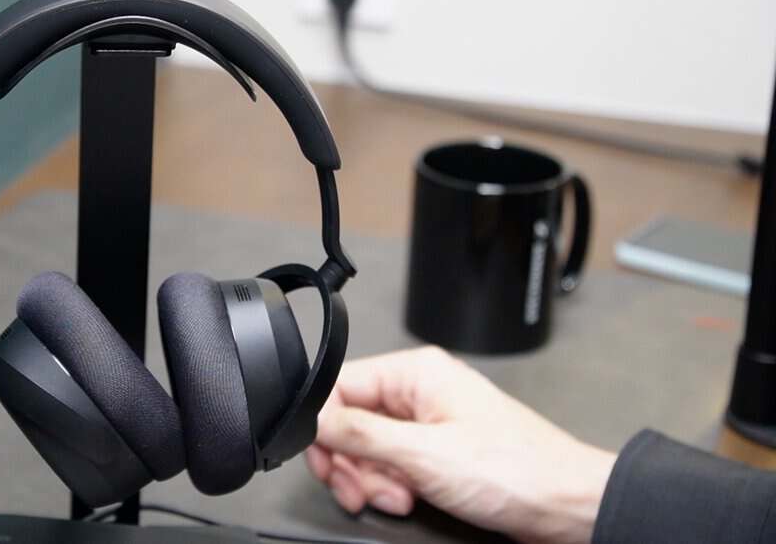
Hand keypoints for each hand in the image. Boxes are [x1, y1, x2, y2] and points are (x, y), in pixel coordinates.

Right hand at [306, 346, 615, 543]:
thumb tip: (314, 418)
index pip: (340, 387)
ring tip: (396, 498)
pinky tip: (408, 499)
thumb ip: (361, 435)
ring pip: (368, 448)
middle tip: (360, 490)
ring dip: (371, 480)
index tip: (327, 462)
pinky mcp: (436, 453)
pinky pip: (392, 465)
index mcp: (416, 373)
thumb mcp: (424, 454)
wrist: (567, 508)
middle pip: (350, 421)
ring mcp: (428, 424)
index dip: (325, 429)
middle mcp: (420, 392)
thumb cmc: (518, 472)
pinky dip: (391, 486)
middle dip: (350, 462)